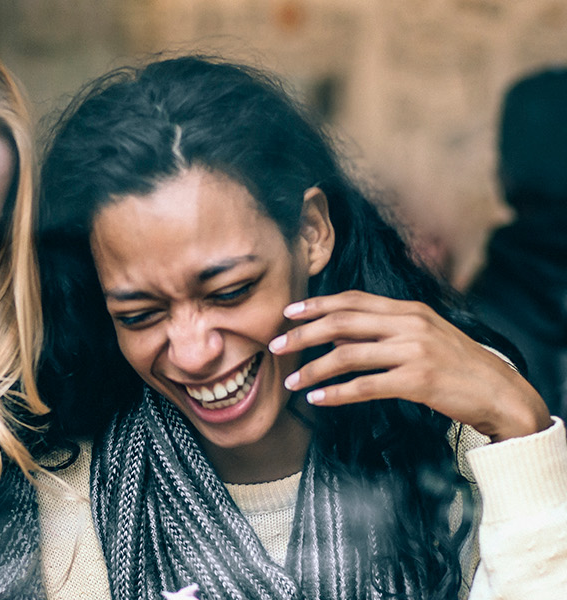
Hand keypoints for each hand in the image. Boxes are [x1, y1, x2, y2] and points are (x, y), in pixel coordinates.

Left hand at [269, 290, 550, 442]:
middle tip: (274, 346)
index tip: (288, 312)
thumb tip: (334, 337)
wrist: (499, 392)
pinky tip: (317, 399)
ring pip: (347, 356)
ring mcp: (414, 352)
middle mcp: (410, 325)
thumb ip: (381, 332)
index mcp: (409, 310)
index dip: (317, 305)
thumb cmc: (456, 365)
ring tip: (291, 381)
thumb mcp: (422, 337)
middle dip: (302, 334)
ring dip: (312, 369)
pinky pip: (365, 386)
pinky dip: (336, 393)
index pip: (353, 300)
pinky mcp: (417, 382)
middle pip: (342, 323)